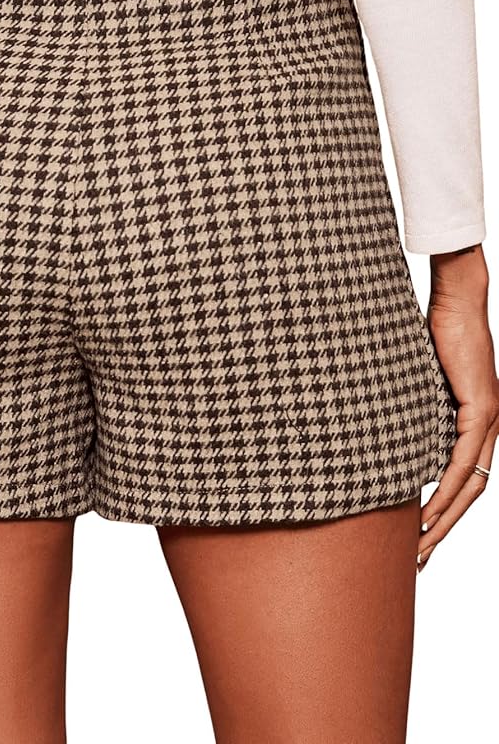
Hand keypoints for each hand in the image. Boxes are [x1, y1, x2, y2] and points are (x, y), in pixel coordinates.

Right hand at [418, 244, 498, 570]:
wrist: (456, 301)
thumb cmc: (431, 333)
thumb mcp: (414, 383)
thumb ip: (406, 409)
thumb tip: (374, 427)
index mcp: (471, 423)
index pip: (462, 479)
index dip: (443, 512)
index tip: (417, 536)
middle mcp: (488, 428)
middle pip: (470, 493)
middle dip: (444, 530)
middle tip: (419, 559)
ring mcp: (489, 421)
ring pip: (471, 484)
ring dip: (445, 519)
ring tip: (421, 546)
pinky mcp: (482, 409)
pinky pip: (464, 460)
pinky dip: (447, 489)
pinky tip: (430, 509)